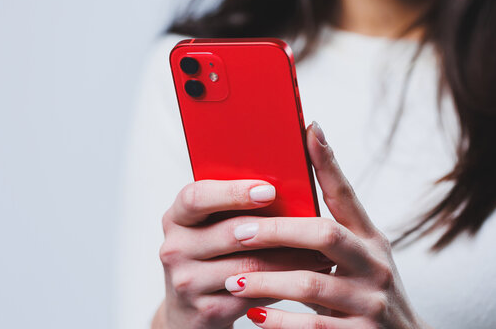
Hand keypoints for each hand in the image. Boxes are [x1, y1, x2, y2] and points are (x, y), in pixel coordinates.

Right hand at [156, 179, 333, 328]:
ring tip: (320, 251)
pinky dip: (283, 282)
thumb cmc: (208, 253)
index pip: (197, 198)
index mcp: (176, 217)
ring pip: (249, 266)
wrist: (187, 308)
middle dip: (276, 229)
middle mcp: (175, 249)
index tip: (268, 190)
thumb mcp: (207, 225)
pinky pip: (254, 293)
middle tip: (313, 223)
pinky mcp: (207, 311)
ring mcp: (187, 283)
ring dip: (290, 258)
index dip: (233, 193)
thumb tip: (284, 184)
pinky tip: (304, 275)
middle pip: (229, 232)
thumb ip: (232, 205)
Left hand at [223, 122, 428, 328]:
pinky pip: (311, 326)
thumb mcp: (362, 254)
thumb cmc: (369, 289)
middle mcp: (375, 265)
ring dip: (266, 279)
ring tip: (233, 278)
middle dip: (277, 230)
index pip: (347, 195)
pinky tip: (254, 315)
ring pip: (310, 283)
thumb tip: (298, 189)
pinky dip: (279, 321)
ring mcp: (371, 302)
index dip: (328, 162)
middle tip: (239, 231)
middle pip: (324, 234)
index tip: (308, 129)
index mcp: (371, 239)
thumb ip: (334, 228)